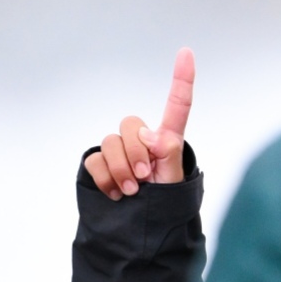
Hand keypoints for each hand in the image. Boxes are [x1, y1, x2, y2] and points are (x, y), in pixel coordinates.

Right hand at [85, 47, 195, 200]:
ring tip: (131, 191)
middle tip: (143, 178)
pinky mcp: (100, 163)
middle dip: (134, 152)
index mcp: (168, 140)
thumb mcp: (174, 181)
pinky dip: (104, 179)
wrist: (140, 230)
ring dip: (119, 170)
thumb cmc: (163, 202)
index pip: (177, 105)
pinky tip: (115, 194)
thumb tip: (151, 135)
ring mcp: (119, 151)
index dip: (182, 78)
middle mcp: (142, 140)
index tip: (186, 52)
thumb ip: (167, 154)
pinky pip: (94, 160)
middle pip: (130, 124)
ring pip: (110, 142)